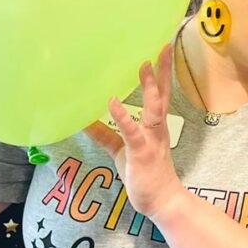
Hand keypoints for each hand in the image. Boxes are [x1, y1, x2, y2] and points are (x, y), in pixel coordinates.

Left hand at [85, 45, 185, 219]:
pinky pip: (132, 132)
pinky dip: (123, 116)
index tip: (161, 51)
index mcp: (155, 126)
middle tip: (162, 47)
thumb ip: (107, 134)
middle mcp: (157, 128)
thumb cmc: (145, 175)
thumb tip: (85, 120)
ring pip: (153, 108)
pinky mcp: (141, 152)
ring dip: (149, 87)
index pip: (160, 94)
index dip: (160, 73)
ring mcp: (151, 139)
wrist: (162, 200)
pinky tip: (113, 103)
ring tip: (144, 66)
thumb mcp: (121, 151)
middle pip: (162, 94)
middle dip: (162, 71)